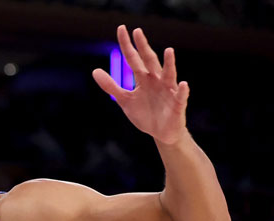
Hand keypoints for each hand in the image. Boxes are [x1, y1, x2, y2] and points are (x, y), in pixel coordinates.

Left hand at [92, 25, 189, 144]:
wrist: (161, 133)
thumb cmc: (145, 113)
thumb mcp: (124, 100)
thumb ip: (111, 86)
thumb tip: (95, 70)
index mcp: (143, 79)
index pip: (133, 59)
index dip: (127, 45)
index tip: (121, 29)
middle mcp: (156, 81)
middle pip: (149, 61)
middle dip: (144, 47)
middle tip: (137, 31)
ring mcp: (168, 91)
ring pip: (169, 75)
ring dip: (169, 64)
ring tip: (168, 51)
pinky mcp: (177, 105)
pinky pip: (181, 97)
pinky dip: (182, 91)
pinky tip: (183, 84)